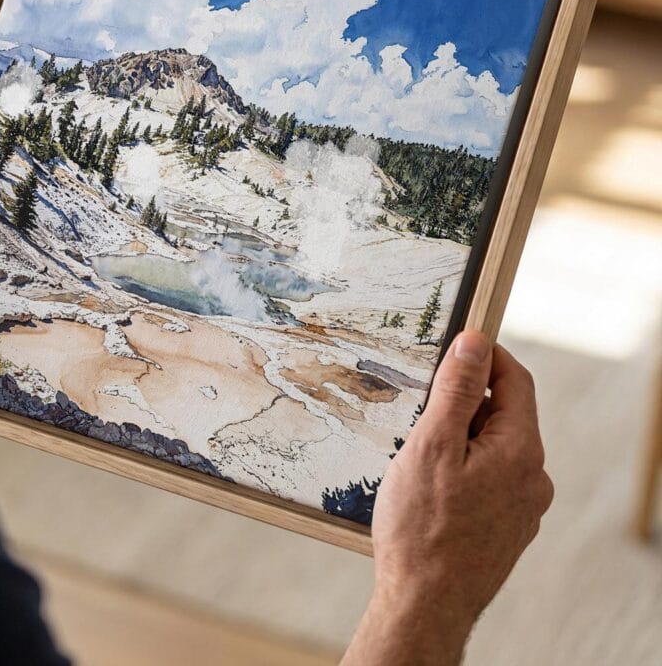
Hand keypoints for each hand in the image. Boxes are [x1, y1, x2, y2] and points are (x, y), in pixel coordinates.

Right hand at [342, 331, 553, 665]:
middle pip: (504, 413)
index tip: (455, 342)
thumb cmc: (421, 528)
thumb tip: (474, 342)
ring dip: (461, 436)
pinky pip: (490, 479)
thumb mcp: (431, 445)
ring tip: (417, 452)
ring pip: (495, 448)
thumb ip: (455, 390)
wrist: (425, 606)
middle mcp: (532, 478)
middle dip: (465, 399)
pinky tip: (429, 485)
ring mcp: (522, 507)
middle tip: (420, 402)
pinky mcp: (507, 528)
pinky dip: (463, 466)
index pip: (515, 380)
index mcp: (520, 451)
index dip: (486, 354)